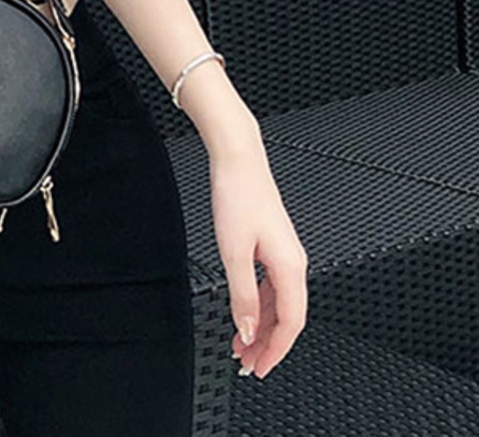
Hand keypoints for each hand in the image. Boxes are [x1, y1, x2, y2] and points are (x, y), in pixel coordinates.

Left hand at [210, 144, 307, 378]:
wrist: (238, 159)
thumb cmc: (238, 195)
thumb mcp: (233, 251)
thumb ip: (242, 295)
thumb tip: (248, 330)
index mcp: (290, 267)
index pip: (291, 323)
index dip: (276, 350)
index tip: (259, 367)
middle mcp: (293, 262)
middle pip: (287, 317)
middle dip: (268, 343)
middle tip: (246, 363)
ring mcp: (284, 253)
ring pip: (278, 302)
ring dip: (261, 326)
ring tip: (241, 344)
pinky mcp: (273, 245)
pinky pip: (272, 286)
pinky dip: (259, 304)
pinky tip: (246, 313)